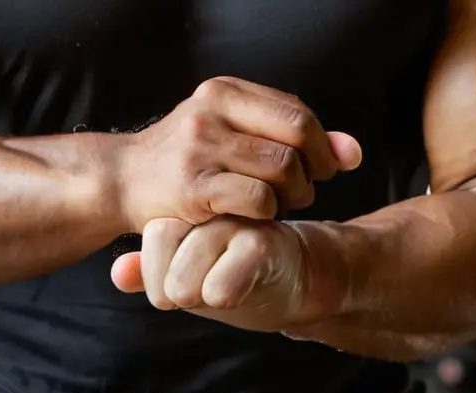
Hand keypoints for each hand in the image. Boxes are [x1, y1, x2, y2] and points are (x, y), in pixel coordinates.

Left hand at [111, 216, 328, 331]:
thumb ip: (147, 274)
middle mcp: (204, 207)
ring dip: (206, 295)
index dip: (163, 280)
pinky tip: (248, 284)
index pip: (147, 250)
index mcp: (182, 210)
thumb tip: (117, 274)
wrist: (299, 276)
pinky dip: (226, 297)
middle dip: (182, 290)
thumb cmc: (234, 274)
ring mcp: (232, 220)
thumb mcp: (184, 276)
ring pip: (182, 283)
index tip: (194, 274)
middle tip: (215, 277)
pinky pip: (217, 288)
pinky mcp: (260, 243)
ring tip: (233, 278)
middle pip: (160, 269)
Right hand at [118, 76, 361, 232]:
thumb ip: (289, 135)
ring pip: (282, 170)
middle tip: (302, 191)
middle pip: (296, 141)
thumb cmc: (185, 158)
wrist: (122, 180)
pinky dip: (268, 213)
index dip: (322, 146)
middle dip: (312, 172)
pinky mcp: (192, 188)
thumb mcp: (232, 131)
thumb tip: (353, 153)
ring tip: (278, 205)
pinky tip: (255, 217)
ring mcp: (199, 148)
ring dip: (293, 196)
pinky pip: (258, 199)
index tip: (321, 169)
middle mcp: (210, 112)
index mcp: (222, 91)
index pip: (298, 114)